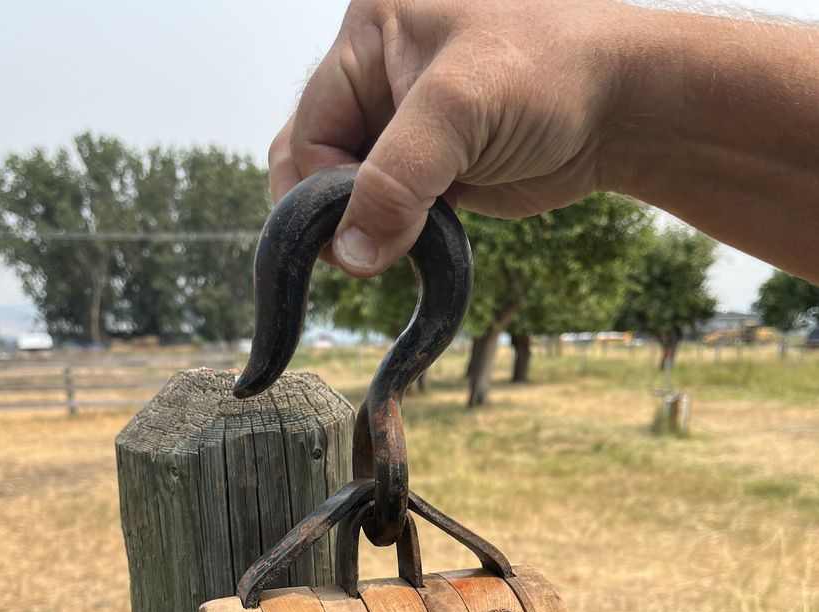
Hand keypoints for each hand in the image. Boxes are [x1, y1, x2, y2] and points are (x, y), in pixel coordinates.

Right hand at [269, 0, 625, 275]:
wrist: (625, 107)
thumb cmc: (552, 73)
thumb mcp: (459, 111)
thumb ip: (394, 180)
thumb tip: (349, 256)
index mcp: (372, 31)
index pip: (311, 128)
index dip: (321, 191)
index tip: (348, 241)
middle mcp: (381, 73)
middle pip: (319, 159)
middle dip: (333, 212)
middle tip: (356, 257)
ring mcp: (408, 122)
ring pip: (353, 189)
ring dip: (366, 228)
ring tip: (391, 250)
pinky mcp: (435, 164)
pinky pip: (392, 206)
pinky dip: (394, 234)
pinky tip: (412, 246)